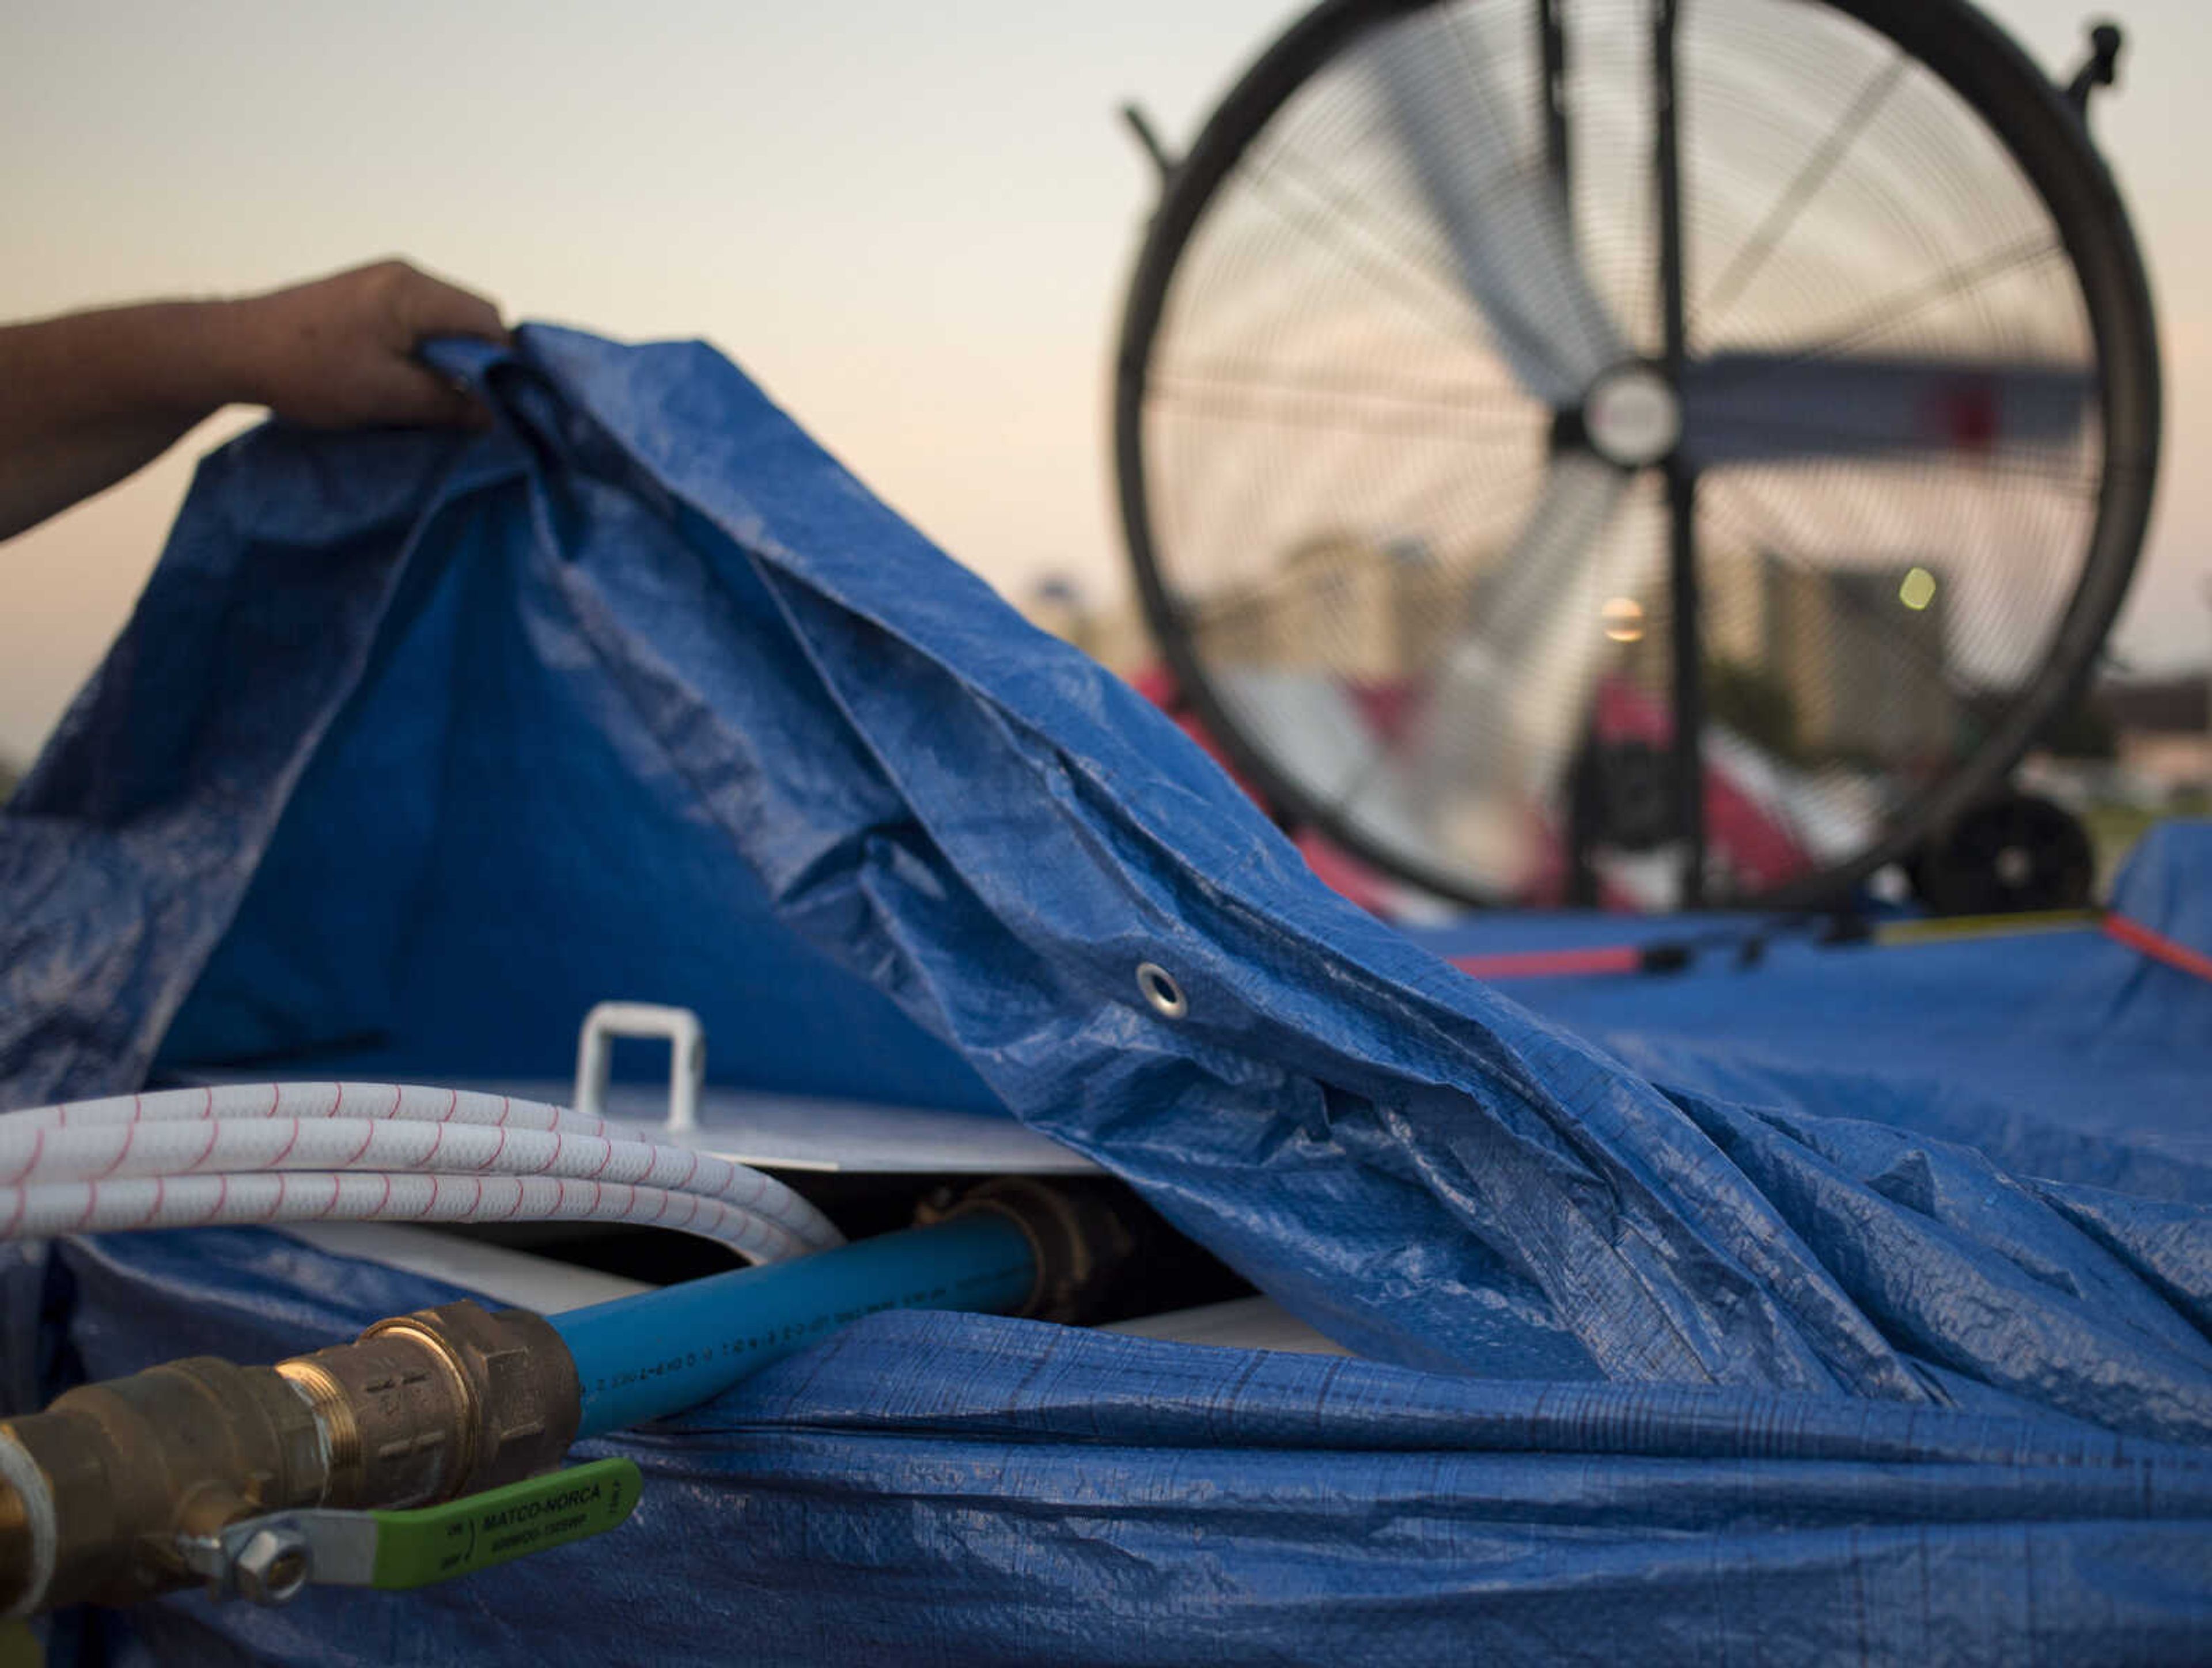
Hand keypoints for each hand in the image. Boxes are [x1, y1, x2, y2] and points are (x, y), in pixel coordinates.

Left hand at [225, 259, 509, 429]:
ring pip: (441, 322)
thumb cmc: (309, 371)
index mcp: (415, 291)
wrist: (231, 349)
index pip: (489, 321)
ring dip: (445, 360)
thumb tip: (494, 416)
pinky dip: (420, 352)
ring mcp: (380, 281)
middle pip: (469, 318)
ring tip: (430, 397)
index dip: (504, 365)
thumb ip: (449, 403)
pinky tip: (402, 380)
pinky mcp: (362, 295)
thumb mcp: (388, 396)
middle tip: (464, 406)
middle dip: (476, 363)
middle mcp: (403, 274)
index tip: (500, 405)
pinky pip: (414, 322)